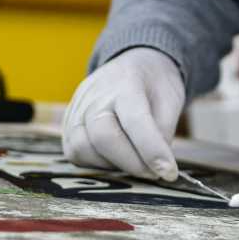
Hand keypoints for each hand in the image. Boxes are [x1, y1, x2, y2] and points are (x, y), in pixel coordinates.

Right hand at [62, 47, 185, 180]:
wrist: (132, 66)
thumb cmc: (154, 87)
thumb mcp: (171, 101)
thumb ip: (164, 132)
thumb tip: (157, 165)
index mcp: (126, 83)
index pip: (135, 120)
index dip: (152, 151)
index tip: (169, 173)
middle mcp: (94, 94)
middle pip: (103, 137)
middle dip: (133, 164)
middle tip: (154, 172)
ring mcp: (76, 108)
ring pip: (84, 149)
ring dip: (113, 165)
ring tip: (135, 161)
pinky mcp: (67, 124)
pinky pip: (75, 153)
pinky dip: (97, 163)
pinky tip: (116, 158)